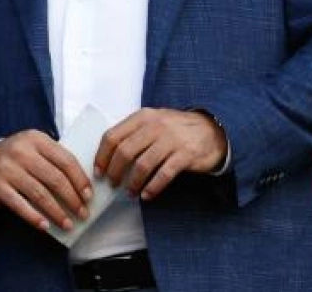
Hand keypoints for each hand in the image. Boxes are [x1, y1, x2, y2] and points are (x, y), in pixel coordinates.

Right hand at [0, 130, 92, 230]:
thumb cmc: (18, 158)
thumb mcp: (35, 148)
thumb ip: (55, 160)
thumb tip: (82, 188)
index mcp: (35, 138)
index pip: (65, 160)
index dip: (80, 180)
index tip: (88, 196)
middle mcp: (20, 151)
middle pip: (54, 179)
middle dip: (72, 199)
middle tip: (82, 213)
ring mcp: (7, 168)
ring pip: (39, 194)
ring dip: (56, 212)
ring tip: (67, 224)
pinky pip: (20, 205)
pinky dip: (34, 217)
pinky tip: (45, 226)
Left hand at [94, 108, 227, 200]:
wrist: (213, 130)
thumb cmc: (176, 129)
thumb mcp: (153, 122)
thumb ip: (133, 133)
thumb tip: (108, 156)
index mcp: (142, 117)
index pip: (113, 136)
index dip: (102, 156)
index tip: (98, 171)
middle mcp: (155, 126)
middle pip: (124, 151)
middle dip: (114, 171)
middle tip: (112, 184)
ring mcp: (171, 140)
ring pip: (142, 164)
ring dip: (132, 182)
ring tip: (130, 192)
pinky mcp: (186, 154)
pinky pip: (164, 174)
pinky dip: (153, 187)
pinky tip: (147, 195)